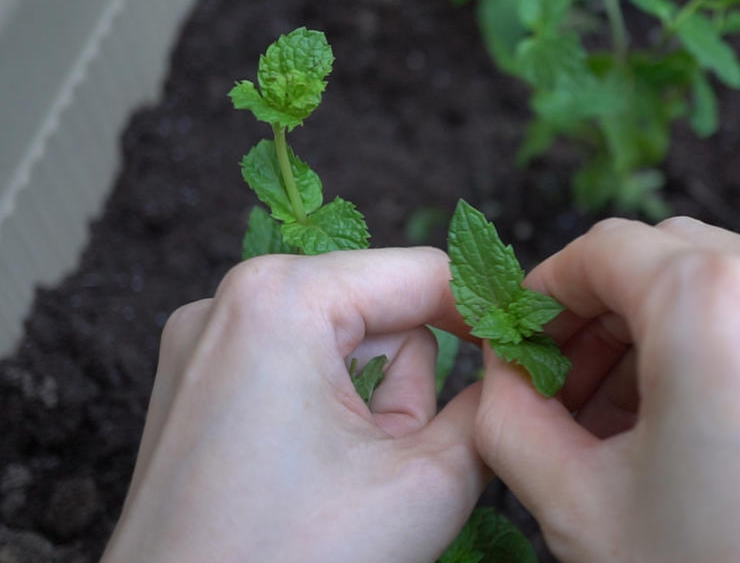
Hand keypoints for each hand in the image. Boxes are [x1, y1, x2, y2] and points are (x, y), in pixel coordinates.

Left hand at [103, 249, 484, 562]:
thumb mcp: (427, 480)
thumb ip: (490, 406)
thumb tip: (514, 371)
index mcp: (280, 299)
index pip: (421, 273)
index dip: (484, 313)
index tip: (526, 352)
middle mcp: (227, 305)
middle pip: (379, 312)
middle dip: (410, 384)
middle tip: (398, 463)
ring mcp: (202, 348)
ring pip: (340, 347)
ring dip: (371, 407)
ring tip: (349, 483)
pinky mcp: (195, 392)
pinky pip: (295, 374)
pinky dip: (329, 416)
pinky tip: (316, 480)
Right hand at [474, 217, 739, 561]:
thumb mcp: (580, 510)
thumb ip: (512, 419)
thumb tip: (504, 377)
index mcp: (726, 311)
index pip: (607, 250)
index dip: (547, 291)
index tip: (525, 335)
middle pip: (671, 256)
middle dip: (605, 313)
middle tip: (565, 384)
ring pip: (734, 283)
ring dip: (666, 331)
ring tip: (627, 417)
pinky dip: (732, 350)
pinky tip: (697, 428)